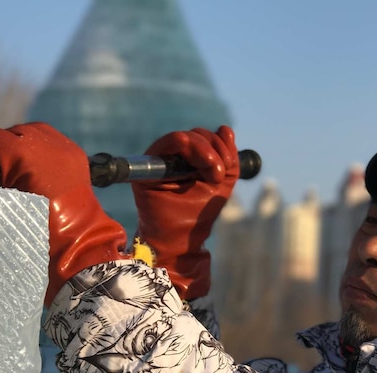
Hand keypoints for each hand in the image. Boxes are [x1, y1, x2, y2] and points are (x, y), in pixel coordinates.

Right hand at [0, 120, 126, 305]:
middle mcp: (42, 143)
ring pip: (29, 134)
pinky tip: (34, 167)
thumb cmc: (35, 230)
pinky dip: (39, 150)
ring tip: (13, 167)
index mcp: (19, 155)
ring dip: (18, 146)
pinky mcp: (74, 152)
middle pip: (8, 133)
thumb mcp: (2, 205)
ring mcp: (62, 146)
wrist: (76, 240)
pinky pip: (49, 141)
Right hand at [132, 126, 238, 299]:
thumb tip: (225, 129)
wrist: (182, 239)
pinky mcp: (148, 168)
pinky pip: (167, 144)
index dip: (221, 146)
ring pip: (185, 137)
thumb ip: (228, 158)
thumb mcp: (222, 183)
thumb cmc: (199, 214)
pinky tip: (190, 151)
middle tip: (218, 176)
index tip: (227, 167)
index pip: (206, 138)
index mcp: (191, 159)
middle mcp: (174, 157)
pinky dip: (182, 144)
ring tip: (212, 177)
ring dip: (204, 151)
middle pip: (197, 134)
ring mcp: (159, 161)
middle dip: (214, 151)